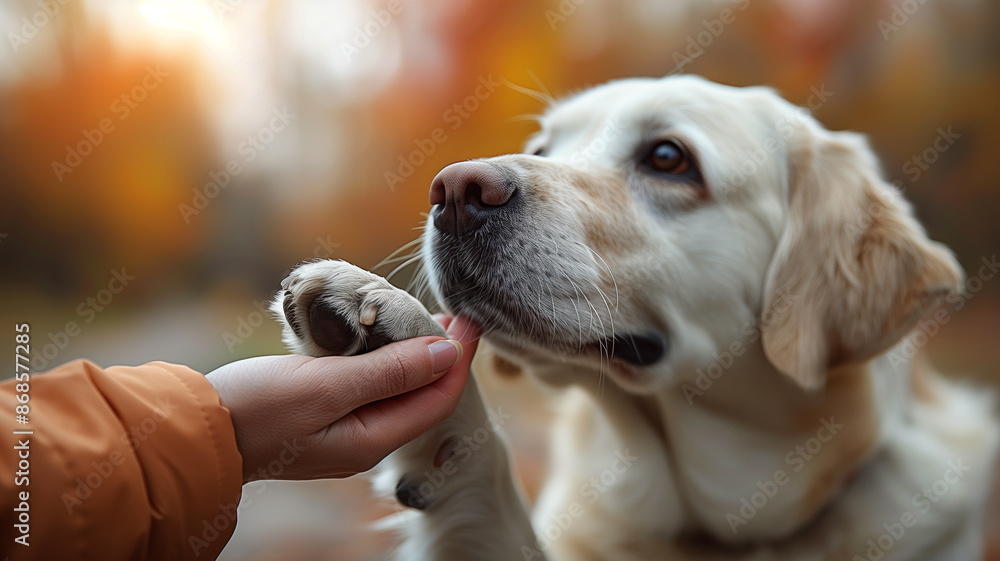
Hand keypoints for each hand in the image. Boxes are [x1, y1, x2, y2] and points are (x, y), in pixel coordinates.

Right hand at [207, 315, 480, 481]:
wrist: (191, 429)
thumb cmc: (257, 408)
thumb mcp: (327, 386)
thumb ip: (389, 372)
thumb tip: (447, 353)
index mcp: (372, 439)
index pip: (438, 400)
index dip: (459, 360)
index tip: (471, 320)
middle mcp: (364, 439)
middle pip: (421, 395)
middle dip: (442, 356)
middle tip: (454, 314)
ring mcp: (342, 428)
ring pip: (395, 389)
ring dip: (413, 354)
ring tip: (426, 317)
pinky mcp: (321, 414)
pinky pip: (368, 385)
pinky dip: (383, 358)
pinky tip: (380, 334)